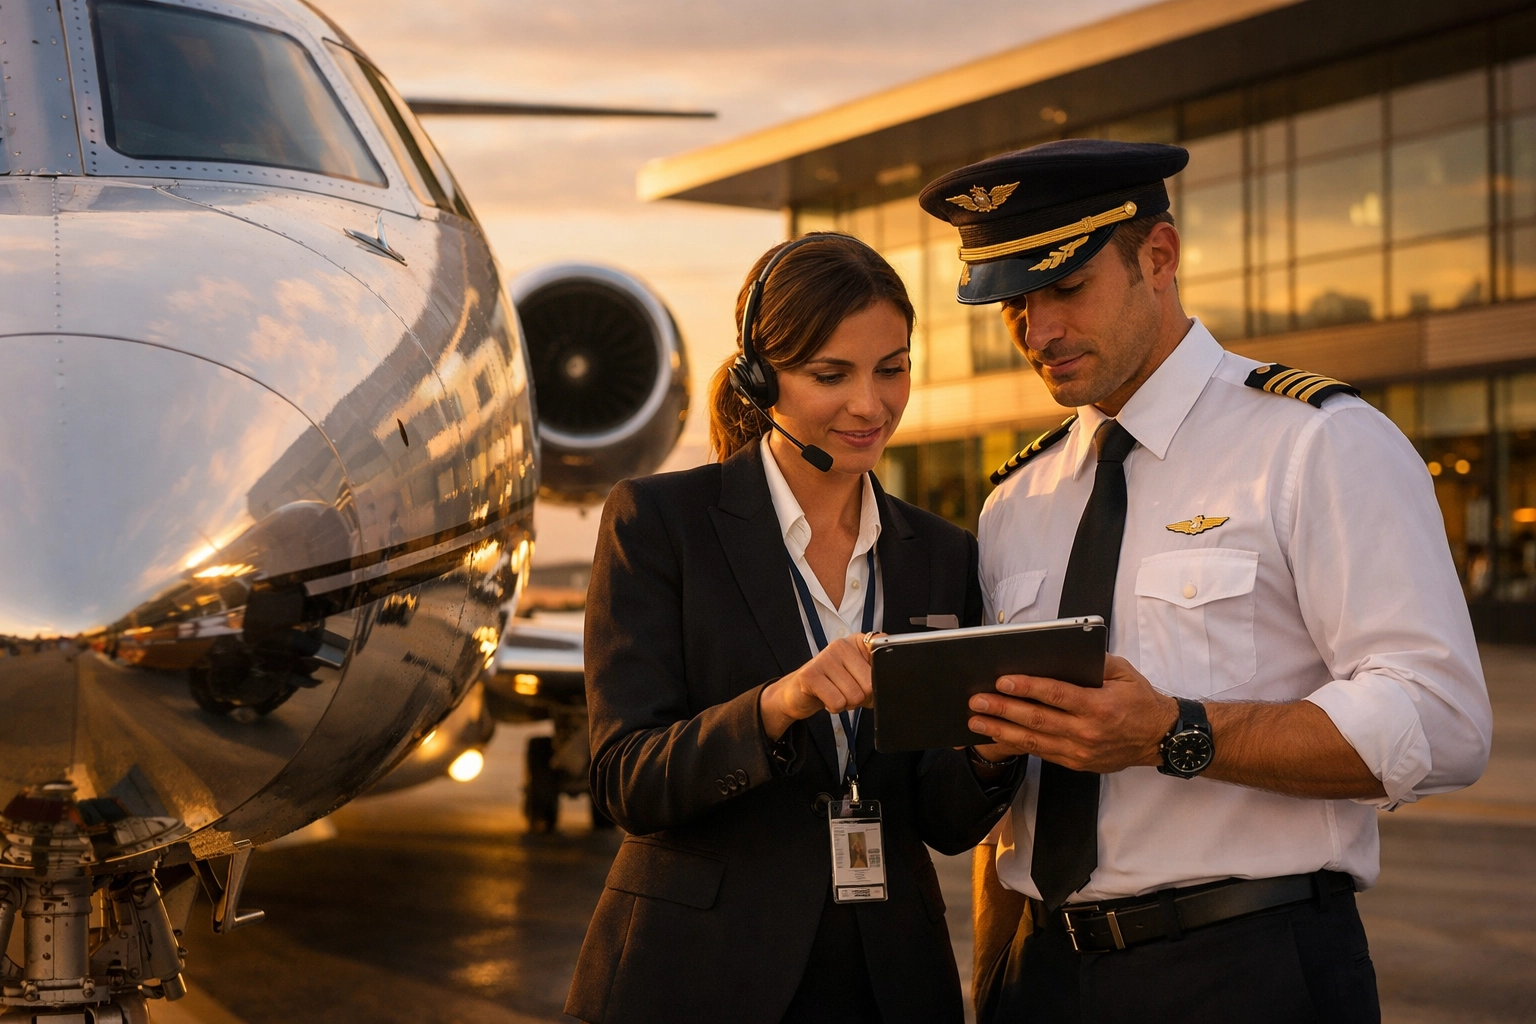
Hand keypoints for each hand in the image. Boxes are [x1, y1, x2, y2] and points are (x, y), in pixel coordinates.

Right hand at [760, 633, 879, 740]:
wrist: (798, 691)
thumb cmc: (832, 684)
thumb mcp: (859, 677)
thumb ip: (876, 673)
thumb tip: (890, 681)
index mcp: (857, 642)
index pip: (883, 655)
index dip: (879, 678)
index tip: (867, 680)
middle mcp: (841, 645)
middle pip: (870, 684)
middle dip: (861, 697)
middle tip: (846, 691)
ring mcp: (824, 658)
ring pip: (854, 695)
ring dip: (846, 704)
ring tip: (834, 694)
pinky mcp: (810, 675)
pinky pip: (838, 702)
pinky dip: (834, 708)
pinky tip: (825, 698)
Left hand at [964, 655, 1178, 772]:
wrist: (1160, 738)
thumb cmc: (1140, 701)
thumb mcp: (1123, 672)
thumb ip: (1094, 661)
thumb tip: (1063, 651)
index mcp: (1099, 706)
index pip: (1056, 694)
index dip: (1027, 687)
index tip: (1002, 681)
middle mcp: (1088, 732)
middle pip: (1038, 720)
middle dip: (1003, 710)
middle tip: (977, 701)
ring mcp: (1080, 751)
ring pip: (1034, 741)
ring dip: (1001, 731)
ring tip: (976, 722)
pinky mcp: (1076, 762)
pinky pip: (1041, 753)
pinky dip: (1016, 745)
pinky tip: (996, 737)